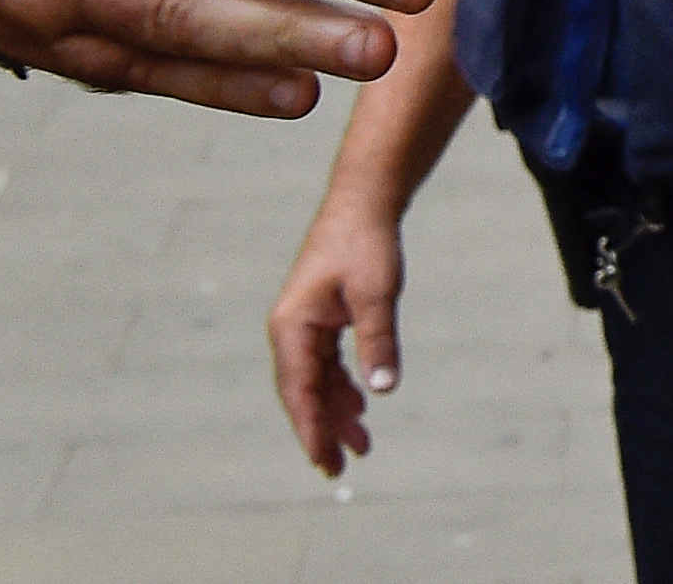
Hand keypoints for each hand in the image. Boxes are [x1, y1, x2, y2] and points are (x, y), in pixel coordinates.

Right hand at [269, 198, 404, 474]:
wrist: (364, 204)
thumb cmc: (367, 245)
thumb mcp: (377, 295)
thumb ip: (378, 342)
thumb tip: (381, 390)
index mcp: (292, 328)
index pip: (299, 391)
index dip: (311, 429)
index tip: (325, 460)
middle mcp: (291, 331)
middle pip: (304, 393)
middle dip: (322, 430)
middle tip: (341, 468)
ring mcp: (303, 326)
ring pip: (316, 381)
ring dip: (335, 411)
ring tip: (360, 444)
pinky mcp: (320, 320)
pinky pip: (325, 364)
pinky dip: (340, 386)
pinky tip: (358, 405)